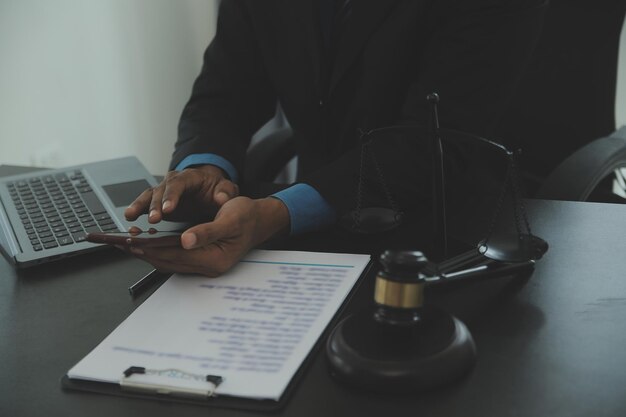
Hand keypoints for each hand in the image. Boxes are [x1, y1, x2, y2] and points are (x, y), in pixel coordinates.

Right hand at [124, 165, 238, 223]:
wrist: (210, 189)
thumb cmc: (217, 189)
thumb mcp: (226, 188)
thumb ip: (226, 192)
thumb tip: (221, 198)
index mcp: (189, 177)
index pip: (178, 184)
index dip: (172, 196)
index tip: (168, 209)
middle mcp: (173, 181)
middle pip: (160, 190)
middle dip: (155, 205)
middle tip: (154, 219)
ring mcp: (163, 191)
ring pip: (148, 196)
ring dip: (140, 206)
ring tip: (131, 217)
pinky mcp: (157, 202)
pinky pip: (144, 204)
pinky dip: (135, 210)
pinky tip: (129, 218)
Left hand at [125, 196, 289, 276]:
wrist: (261, 219)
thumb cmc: (247, 217)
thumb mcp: (230, 219)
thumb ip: (207, 231)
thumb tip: (185, 240)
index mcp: (214, 259)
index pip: (175, 255)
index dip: (152, 247)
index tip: (131, 241)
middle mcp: (208, 267)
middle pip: (168, 262)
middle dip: (142, 252)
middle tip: (118, 243)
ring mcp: (205, 265)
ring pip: (169, 261)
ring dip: (148, 253)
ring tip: (127, 244)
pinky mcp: (202, 259)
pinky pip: (175, 258)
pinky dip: (159, 251)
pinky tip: (148, 243)